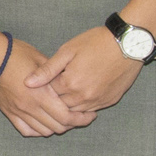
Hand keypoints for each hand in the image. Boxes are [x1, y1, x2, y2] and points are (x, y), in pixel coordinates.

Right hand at [0, 38, 91, 137]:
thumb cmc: (14, 53)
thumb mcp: (39, 59)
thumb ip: (55, 75)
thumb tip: (69, 82)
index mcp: (40, 94)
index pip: (66, 117)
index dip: (81, 119)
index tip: (90, 114)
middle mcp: (29, 107)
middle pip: (57, 127)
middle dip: (72, 124)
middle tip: (80, 116)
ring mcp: (18, 111)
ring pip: (43, 131)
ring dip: (56, 127)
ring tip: (64, 119)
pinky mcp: (8, 112)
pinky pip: (27, 130)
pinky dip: (39, 130)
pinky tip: (45, 123)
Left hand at [25, 27, 141, 116]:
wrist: (128, 44)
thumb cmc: (96, 43)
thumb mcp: (68, 51)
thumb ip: (47, 69)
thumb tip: (27, 83)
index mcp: (70, 83)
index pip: (49, 94)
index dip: (44, 88)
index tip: (45, 80)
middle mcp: (83, 97)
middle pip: (61, 106)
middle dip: (55, 99)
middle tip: (55, 86)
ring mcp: (98, 101)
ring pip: (76, 112)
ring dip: (69, 104)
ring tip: (68, 90)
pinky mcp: (110, 101)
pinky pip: (91, 110)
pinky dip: (84, 106)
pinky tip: (82, 94)